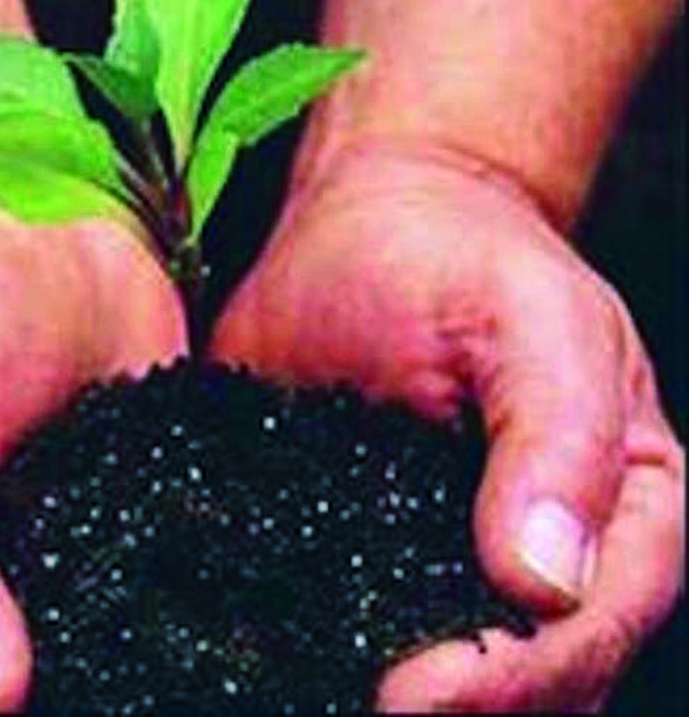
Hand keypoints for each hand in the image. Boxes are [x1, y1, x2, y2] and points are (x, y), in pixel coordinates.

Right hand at [0, 186, 185, 711]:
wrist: (4, 202)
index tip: (28, 704)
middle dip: (53, 693)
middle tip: (133, 690)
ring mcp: (43, 538)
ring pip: (82, 637)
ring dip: (127, 655)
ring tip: (189, 666)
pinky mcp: (118, 495)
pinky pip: (150, 563)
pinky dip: (181, 583)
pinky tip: (219, 602)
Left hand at [212, 142, 683, 710]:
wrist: (374, 227)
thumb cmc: (464, 255)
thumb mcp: (533, 316)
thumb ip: (558, 436)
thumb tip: (546, 580)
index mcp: (625, 505)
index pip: (592, 626)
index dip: (511, 677)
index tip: (415, 693)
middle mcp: (548, 554)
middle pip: (526, 679)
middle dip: (449, 710)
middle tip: (353, 707)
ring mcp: (453, 558)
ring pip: (444, 675)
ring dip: (380, 697)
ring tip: (304, 693)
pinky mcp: (367, 544)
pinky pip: (355, 619)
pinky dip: (321, 649)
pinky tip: (271, 658)